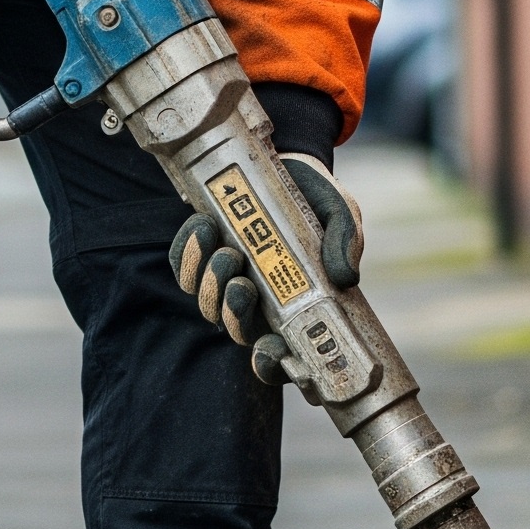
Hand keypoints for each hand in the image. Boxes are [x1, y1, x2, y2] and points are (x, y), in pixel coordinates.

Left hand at [167, 154, 363, 351]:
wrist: (290, 164)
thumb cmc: (318, 199)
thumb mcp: (341, 216)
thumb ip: (345, 243)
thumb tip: (345, 276)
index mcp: (297, 308)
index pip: (282, 358)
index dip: (272, 365)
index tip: (271, 350)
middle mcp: (260, 304)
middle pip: (238, 332)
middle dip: (234, 314)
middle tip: (243, 284)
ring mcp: (228, 282)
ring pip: (208, 304)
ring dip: (210, 283)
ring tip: (225, 251)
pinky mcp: (204, 256)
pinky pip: (184, 268)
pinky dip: (188, 254)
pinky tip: (202, 229)